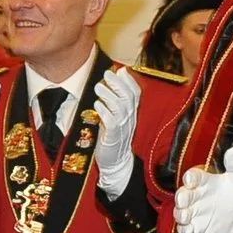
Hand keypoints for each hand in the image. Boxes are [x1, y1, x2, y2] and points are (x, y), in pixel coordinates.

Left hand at [92, 67, 140, 197]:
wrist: (116, 161)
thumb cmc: (114, 135)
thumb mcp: (118, 116)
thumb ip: (118, 98)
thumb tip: (118, 76)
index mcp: (131, 113)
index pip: (135, 94)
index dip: (129, 81)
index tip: (120, 70)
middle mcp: (129, 119)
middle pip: (127, 98)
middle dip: (118, 84)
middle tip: (106, 74)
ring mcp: (122, 128)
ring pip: (120, 108)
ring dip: (109, 96)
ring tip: (98, 87)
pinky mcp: (112, 137)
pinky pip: (111, 123)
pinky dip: (105, 112)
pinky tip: (97, 104)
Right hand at [174, 147, 232, 232]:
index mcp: (205, 182)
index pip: (194, 177)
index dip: (190, 177)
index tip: (191, 179)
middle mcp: (196, 197)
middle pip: (183, 194)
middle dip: (181, 197)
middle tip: (183, 199)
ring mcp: (194, 213)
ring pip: (180, 212)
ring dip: (180, 213)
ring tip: (185, 215)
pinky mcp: (195, 229)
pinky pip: (185, 230)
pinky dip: (185, 230)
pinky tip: (189, 230)